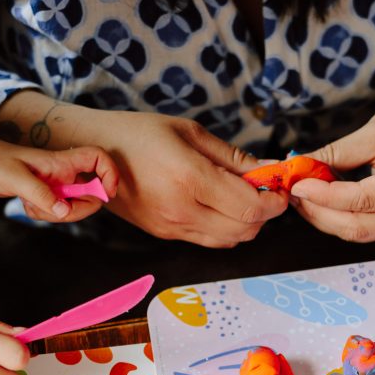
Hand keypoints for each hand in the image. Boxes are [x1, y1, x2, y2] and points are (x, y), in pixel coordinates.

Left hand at [0, 134, 118, 222]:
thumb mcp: (16, 179)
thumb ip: (41, 194)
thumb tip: (64, 211)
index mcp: (61, 162)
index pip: (99, 159)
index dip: (110, 174)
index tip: (107, 194)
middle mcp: (62, 172)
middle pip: (90, 193)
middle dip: (76, 209)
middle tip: (54, 211)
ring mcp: (54, 184)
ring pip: (72, 206)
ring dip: (55, 214)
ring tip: (30, 205)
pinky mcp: (44, 194)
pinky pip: (56, 210)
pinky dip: (44, 214)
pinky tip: (25, 205)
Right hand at [78, 110, 288, 247]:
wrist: (94, 154)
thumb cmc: (140, 134)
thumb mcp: (190, 133)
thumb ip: (233, 158)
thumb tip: (270, 171)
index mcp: (189, 178)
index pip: (250, 207)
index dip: (274, 202)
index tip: (280, 188)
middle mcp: (181, 209)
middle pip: (245, 230)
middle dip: (264, 214)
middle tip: (264, 191)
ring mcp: (171, 227)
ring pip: (229, 241)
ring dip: (246, 224)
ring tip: (242, 197)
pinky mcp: (164, 234)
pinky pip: (207, 240)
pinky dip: (224, 228)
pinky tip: (219, 205)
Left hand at [292, 100, 374, 241]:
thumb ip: (337, 153)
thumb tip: (300, 167)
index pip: (363, 200)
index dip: (325, 195)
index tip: (298, 183)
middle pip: (359, 226)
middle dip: (320, 212)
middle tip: (294, 193)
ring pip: (359, 233)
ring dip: (326, 218)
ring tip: (303, 197)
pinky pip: (366, 229)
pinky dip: (339, 218)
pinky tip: (321, 203)